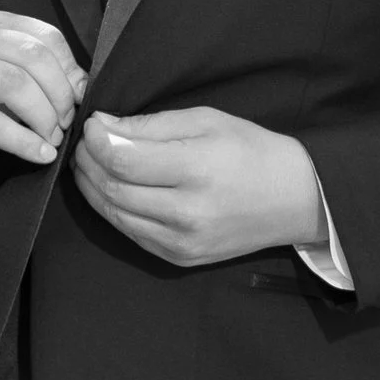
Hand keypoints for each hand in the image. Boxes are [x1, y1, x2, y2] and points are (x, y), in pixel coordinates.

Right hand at [0, 10, 83, 172]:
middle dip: (60, 95)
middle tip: (66, 123)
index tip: (77, 97)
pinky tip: (40, 155)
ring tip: (52, 138)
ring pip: (15, 86)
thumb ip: (33, 70)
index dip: (69, 69)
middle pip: (33, 58)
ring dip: (44, 117)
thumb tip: (81, 86)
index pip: (44, 35)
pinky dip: (24, 142)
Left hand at [72, 106, 327, 265]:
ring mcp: (182, 242)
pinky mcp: (179, 258)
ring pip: (115, 215)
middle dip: (88, 163)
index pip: (123, 160)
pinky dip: (112, 210)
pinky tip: (109, 190)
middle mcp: (188, 213)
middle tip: (85, 143)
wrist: (294, 200)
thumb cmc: (252, 151)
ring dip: (92, 187)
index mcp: (198, 170)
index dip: (96, 141)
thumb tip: (103, 128)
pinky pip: (130, 233)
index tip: (92, 124)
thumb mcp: (206, 121)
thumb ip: (151, 125)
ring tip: (89, 164)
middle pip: (113, 189)